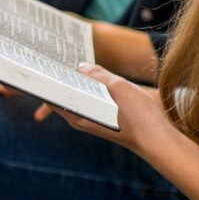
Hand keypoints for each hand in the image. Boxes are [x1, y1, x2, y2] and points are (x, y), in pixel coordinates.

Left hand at [34, 63, 172, 152]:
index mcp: (77, 114)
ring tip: (71, 64)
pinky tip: (91, 78)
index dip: (46, 78)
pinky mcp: (100, 120)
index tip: (39, 64)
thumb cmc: (139, 116)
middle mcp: (79, 119)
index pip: (51, 94)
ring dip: (73, 82)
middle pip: (61, 95)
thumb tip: (80, 67)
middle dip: (57, 78)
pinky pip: (87, 101)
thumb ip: (98, 75)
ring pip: (75, 97)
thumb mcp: (118, 87)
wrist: (159, 141)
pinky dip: (86, 89)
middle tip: (54, 59)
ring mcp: (89, 120)